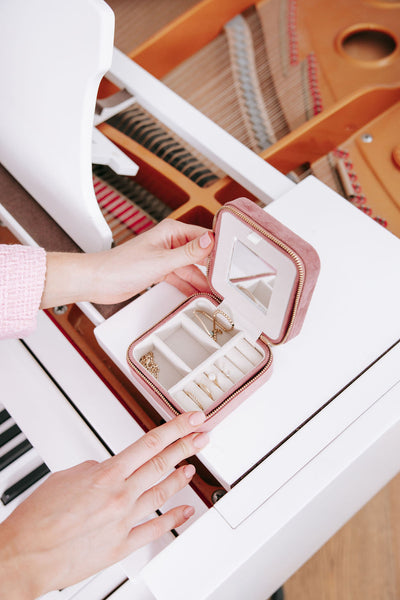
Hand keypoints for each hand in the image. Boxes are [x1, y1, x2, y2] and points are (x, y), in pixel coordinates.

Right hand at [0, 411, 208, 598]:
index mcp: (106, 474)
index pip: (150, 443)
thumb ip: (95, 469)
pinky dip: (174, 519)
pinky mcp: (121, 545)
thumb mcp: (67, 477)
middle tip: (202, 436)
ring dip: (181, 478)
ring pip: (162, 493)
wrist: (25, 555)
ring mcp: (124, 521)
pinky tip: (185, 511)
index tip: (191, 419)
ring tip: (192, 467)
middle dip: (186, 447)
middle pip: (162, 464)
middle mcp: (120, 495)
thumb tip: (109, 468)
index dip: (176, 428)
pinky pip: (155, 529)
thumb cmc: (38, 518)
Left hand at [41, 219, 213, 307]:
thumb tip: (210, 241)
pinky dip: (189, 285)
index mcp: (171, 232)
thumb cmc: (120, 266)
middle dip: (212, 267)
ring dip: (201, 279)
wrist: (98, 281)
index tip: (233, 259)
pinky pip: (180, 277)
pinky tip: (198, 293)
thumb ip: (188, 253)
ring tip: (216, 292)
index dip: (219, 247)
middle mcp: (169, 242)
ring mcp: (164, 257)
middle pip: (199, 254)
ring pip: (190, 268)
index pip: (204, 236)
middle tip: (228, 281)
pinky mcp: (158, 270)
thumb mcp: (161, 261)